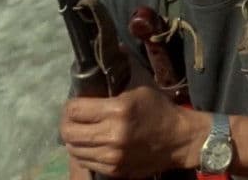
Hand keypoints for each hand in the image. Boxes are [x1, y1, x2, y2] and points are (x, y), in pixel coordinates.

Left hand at [61, 84, 196, 176]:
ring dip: (75, 140)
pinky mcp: (114, 171)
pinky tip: (94, 145)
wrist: (180, 140)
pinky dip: (85, 153)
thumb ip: (113, 87)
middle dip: (67, 123)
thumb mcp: (139, 90)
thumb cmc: (159, 110)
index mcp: (118, 110)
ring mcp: (112, 156)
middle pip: (68, 132)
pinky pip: (86, 162)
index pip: (75, 110)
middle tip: (74, 119)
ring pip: (73, 149)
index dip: (70, 106)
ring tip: (84, 132)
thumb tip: (93, 77)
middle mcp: (112, 135)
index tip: (75, 105)